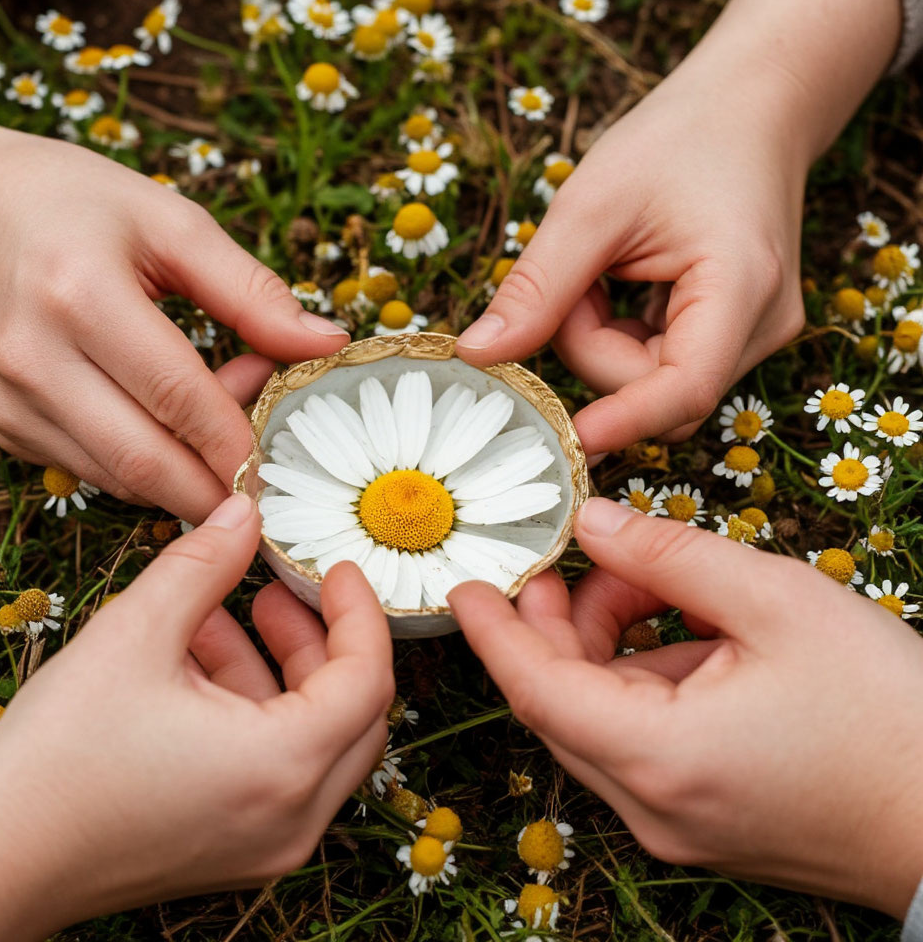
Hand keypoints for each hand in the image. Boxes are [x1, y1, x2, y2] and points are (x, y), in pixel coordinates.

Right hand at [0, 107, 348, 523]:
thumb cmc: (73, 205)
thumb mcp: (171, 222)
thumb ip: (251, 290)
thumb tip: (327, 343)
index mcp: (79, 295)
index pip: (177, 396)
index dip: (241, 440)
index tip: (292, 459)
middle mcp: (35, 360)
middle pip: (146, 460)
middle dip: (221, 485)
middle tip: (274, 468)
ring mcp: (14, 403)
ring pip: (123, 479)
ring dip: (190, 473)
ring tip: (229, 419)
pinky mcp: (9, 427)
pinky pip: (97, 471)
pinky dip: (151, 466)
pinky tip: (178, 422)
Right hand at [0, 493, 394, 941]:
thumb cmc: (60, 755)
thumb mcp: (138, 633)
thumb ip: (205, 563)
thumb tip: (245, 513)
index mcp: (285, 768)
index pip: (369, 679)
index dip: (360, 612)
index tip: (336, 567)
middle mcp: (293, 819)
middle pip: (352, 713)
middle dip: (321, 639)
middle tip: (277, 590)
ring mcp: (266, 843)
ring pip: (314, 740)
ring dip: (278, 670)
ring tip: (218, 617)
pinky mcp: (235, 849)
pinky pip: (275, 769)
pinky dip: (252, 710)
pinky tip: (195, 662)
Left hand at [450, 498, 922, 917]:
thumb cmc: (889, 712)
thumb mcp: (778, 603)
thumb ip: (671, 557)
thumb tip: (597, 522)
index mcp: (659, 758)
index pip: (535, 689)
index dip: (494, 632)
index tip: (463, 586)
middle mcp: (651, 805)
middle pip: (561, 702)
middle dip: (558, 623)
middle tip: (580, 559)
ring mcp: (675, 821)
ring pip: (599, 719)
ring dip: (607, 646)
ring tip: (654, 585)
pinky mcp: (701, 819)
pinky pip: (640, 741)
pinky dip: (644, 680)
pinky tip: (686, 636)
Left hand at [458, 69, 806, 455]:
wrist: (749, 106)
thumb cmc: (677, 139)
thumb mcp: (591, 205)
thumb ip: (536, 288)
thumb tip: (478, 357)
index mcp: (739, 288)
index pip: (685, 389)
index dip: (626, 421)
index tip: (571, 437)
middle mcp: (761, 326)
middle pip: (654, 389)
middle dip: (592, 347)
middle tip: (579, 280)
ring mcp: (752, 335)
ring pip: (650, 381)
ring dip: (604, 340)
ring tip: (605, 270)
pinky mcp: (733, 335)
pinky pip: (659, 364)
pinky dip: (622, 334)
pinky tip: (626, 283)